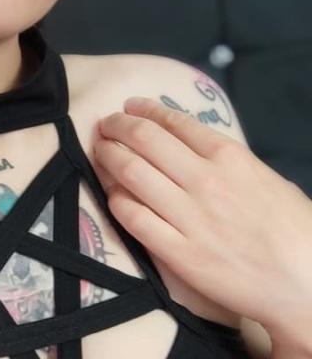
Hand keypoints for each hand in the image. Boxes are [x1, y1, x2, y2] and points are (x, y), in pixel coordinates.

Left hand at [91, 96, 311, 343]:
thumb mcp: (266, 178)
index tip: (129, 107)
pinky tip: (111, 193)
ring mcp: (190, 217)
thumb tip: (188, 146)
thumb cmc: (294, 229)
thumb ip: (227, 160)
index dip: (144, 110)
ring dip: (108, 156)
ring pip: (131, 173)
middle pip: (144, 140)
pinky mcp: (179, 253)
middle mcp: (205, 180)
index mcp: (230, 157)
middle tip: (105, 125)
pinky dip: (115, 200)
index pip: (174, 122)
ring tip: (100, 149)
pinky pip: (134, 218)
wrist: (307, 284)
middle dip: (117, 126)